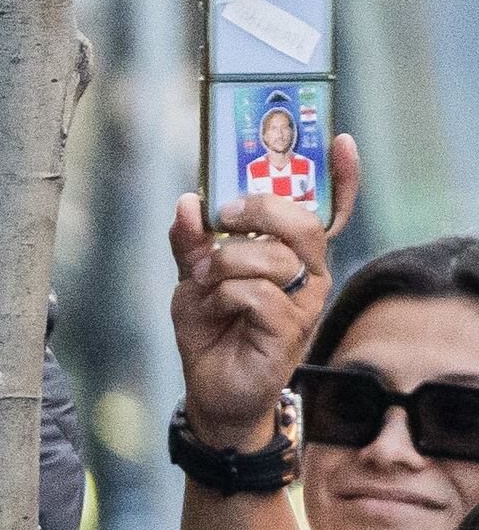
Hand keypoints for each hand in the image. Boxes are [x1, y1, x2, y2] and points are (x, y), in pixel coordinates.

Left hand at [174, 138, 351, 445]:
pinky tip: (214, 306)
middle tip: (220, 217)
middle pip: (301, 223)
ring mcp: (304, 303)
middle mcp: (308, 273)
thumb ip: (191, 241)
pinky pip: (256, 293)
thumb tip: (187, 202)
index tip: (341, 141)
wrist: (210, 388)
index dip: (341, 177)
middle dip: (256, 210)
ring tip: (202, 278)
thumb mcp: (193, 278)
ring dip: (225, 261)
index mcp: (292, 254)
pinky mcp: (290, 330)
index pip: (328, 210)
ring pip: (273, 257)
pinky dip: (223, 294)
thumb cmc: (212, 328)